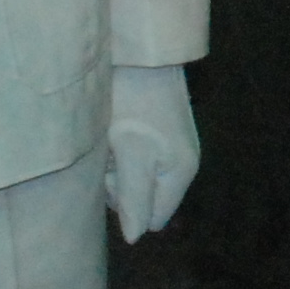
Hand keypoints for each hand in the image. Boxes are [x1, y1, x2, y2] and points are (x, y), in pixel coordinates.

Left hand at [103, 65, 200, 240]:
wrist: (139, 50)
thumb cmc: (132, 101)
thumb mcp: (130, 152)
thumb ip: (134, 197)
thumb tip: (135, 238)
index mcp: (180, 173)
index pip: (151, 219)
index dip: (126, 205)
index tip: (114, 175)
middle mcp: (181, 163)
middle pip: (142, 198)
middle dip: (118, 184)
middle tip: (108, 151)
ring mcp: (172, 146)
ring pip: (135, 177)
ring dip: (115, 165)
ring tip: (109, 135)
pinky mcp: (159, 130)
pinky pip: (135, 156)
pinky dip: (118, 147)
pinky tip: (113, 126)